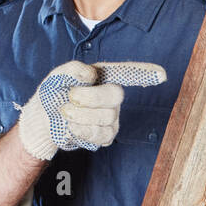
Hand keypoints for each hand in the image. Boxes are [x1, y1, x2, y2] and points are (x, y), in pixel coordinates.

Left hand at [17, 60, 165, 159]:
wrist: (43, 119)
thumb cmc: (54, 93)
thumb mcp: (57, 76)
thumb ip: (72, 69)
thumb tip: (90, 75)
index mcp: (103, 76)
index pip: (127, 72)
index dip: (144, 73)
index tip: (162, 74)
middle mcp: (111, 95)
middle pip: (116, 95)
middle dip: (90, 97)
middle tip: (70, 97)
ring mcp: (111, 116)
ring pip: (108, 117)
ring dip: (81, 115)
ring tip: (66, 112)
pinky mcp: (105, 135)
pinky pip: (102, 135)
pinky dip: (83, 130)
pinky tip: (72, 127)